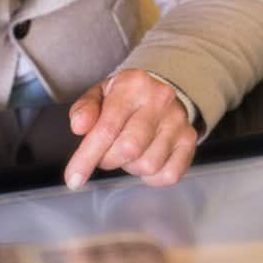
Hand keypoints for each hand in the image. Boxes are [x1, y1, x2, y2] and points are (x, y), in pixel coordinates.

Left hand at [65, 69, 198, 189]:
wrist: (159, 92)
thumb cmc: (124, 99)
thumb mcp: (99, 95)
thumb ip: (84, 110)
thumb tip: (78, 127)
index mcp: (133, 84)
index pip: (106, 129)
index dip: (86, 158)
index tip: (73, 178)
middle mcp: (160, 100)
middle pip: (129, 150)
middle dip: (109, 160)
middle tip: (106, 153)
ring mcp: (178, 121)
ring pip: (148, 165)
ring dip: (131, 166)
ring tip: (129, 151)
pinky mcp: (189, 140)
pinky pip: (168, 175)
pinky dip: (151, 177)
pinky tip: (146, 158)